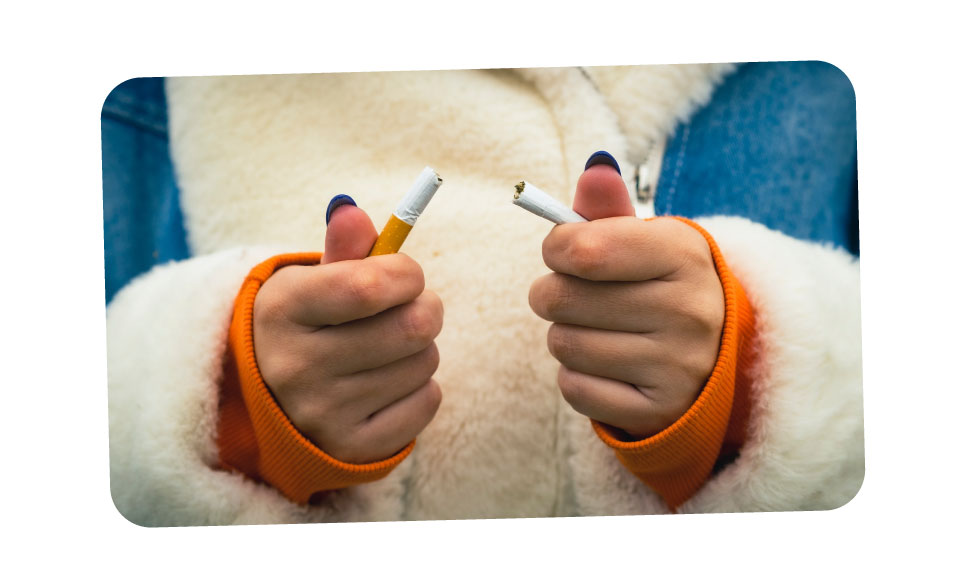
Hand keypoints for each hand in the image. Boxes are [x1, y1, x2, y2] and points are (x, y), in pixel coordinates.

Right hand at [252, 199, 442, 462]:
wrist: (275, 401)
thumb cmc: (310, 325)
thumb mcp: (313, 282)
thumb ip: (341, 248)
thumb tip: (352, 211)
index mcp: (282, 311)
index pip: (368, 286)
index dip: (405, 273)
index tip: (405, 274)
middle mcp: (295, 366)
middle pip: (412, 326)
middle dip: (425, 308)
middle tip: (411, 307)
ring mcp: (323, 414)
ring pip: (425, 362)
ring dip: (421, 348)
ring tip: (391, 348)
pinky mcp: (352, 448)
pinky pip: (428, 402)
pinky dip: (421, 388)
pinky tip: (391, 384)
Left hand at [528, 160, 723, 437]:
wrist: (711, 357)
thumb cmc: (659, 285)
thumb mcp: (644, 241)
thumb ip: (609, 208)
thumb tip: (595, 169)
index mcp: (684, 255)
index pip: (582, 250)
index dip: (556, 248)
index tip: (565, 251)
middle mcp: (689, 311)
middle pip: (558, 299)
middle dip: (554, 294)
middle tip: (578, 296)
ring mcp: (678, 366)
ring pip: (562, 344)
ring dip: (566, 336)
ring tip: (599, 331)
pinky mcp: (658, 411)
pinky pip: (573, 388)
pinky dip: (577, 377)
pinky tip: (609, 366)